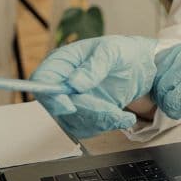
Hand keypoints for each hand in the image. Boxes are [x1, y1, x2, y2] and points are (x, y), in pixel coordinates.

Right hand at [30, 36, 157, 138]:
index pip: (42, 80)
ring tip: (124, 116)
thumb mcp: (113, 51)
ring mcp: (69, 101)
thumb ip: (96, 65)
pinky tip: (123, 118)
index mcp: (62, 61)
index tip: (71, 106)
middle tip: (114, 111)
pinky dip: (106, 126)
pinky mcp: (81, 115)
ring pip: (73, 121)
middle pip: (58, 106)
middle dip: (88, 111)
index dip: (51, 96)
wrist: (138, 66)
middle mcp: (60, 83)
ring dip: (100, 122)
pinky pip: (86, 129)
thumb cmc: (122, 52)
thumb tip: (75, 83)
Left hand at [152, 40, 180, 128]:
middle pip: (159, 74)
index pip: (160, 60)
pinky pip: (172, 100)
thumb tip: (161, 80)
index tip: (162, 89)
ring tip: (176, 107)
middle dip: (161, 91)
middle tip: (168, 102)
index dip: (158, 78)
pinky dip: (173, 109)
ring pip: (163, 87)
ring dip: (166, 101)